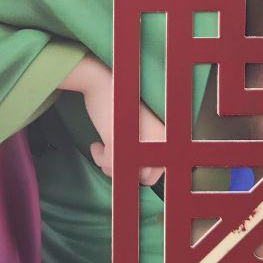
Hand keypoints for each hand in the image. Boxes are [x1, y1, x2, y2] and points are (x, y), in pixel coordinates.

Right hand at [59, 58, 167, 182]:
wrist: (101, 81)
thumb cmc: (118, 106)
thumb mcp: (138, 130)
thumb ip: (145, 152)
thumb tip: (143, 180)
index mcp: (167, 136)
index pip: (158, 173)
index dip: (138, 171)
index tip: (124, 159)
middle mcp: (160, 139)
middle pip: (144, 179)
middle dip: (124, 171)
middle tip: (111, 157)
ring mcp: (141, 139)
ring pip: (124, 173)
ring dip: (107, 164)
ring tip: (102, 148)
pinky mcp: (120, 138)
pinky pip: (109, 164)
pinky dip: (98, 157)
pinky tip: (95, 144)